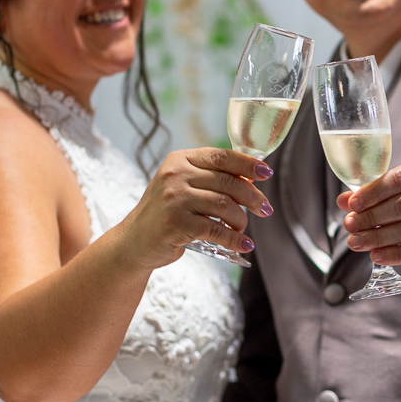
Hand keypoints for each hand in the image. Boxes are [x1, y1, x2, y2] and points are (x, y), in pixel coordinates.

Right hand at [125, 148, 273, 269]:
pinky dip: (234, 239)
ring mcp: (175, 199)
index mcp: (180, 160)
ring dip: (241, 220)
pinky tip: (243, 245)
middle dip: (253, 197)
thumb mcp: (182, 187)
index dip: (248, 164)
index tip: (266, 173)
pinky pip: (216, 230)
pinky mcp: (176, 224)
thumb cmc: (165, 214)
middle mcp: (176, 175)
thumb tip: (251, 180)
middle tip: (265, 209)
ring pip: (224, 205)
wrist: (134, 242)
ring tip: (243, 230)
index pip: (221, 156)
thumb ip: (210, 179)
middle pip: (227, 182)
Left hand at [339, 152, 400, 270]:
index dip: (373, 192)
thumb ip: (379, 189)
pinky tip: (377, 255)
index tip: (352, 204)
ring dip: (379, 237)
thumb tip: (344, 200)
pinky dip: (396, 254)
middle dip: (372, 217)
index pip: (400, 178)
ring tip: (357, 242)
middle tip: (350, 225)